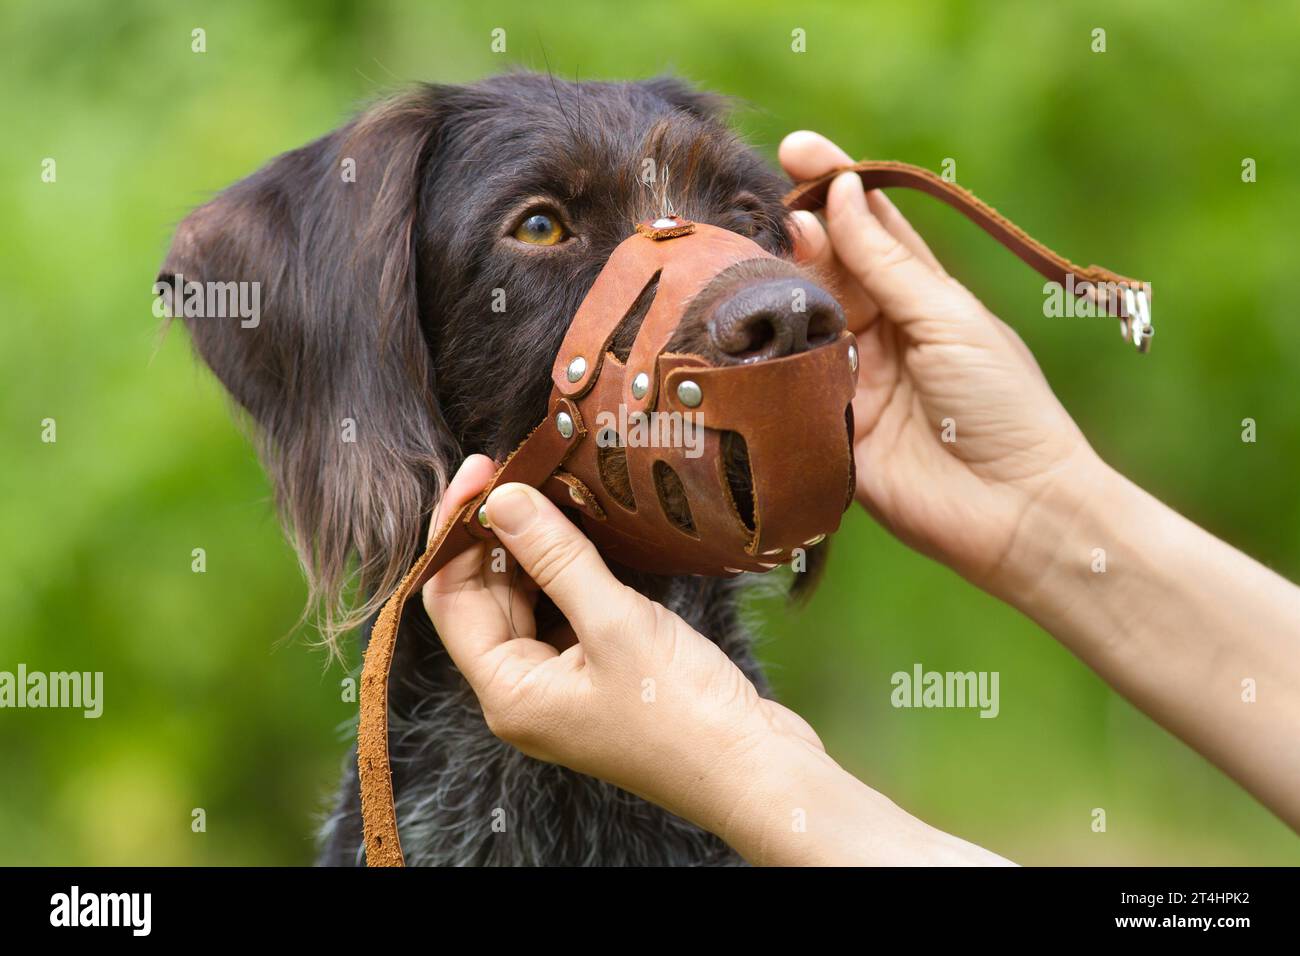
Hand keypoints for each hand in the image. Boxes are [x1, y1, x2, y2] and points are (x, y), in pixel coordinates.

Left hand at [421, 457, 1010, 864]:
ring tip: (552, 488)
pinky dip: (567, 571)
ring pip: (525, 601)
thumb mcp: (615, 622)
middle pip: (484, 597)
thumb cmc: (684, 712)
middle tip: (519, 467)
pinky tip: (585, 533)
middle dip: (495, 533)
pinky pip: (564, 612)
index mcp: (508, 691)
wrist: (754, 769)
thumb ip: (554, 557)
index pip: (450, 597)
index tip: (482, 471)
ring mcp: (561, 686)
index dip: (457, 530)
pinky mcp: (598, 675)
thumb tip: (499, 500)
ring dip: (533, 549)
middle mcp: (523, 691)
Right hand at [780, 131, 1100, 591]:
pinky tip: (740, 328)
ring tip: (752, 257)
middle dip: (795, 233)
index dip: (832, 185)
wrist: (1014, 508)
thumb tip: (840, 194)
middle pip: (824, 268)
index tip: (796, 150)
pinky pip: (784, 386)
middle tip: (771, 210)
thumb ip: (888, 262)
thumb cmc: (1003, 404)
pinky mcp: (825, 429)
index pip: (867, 226)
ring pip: (796, 321)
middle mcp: (877, 332)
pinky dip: (763, 358)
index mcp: (918, 296)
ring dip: (774, 288)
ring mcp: (847, 380)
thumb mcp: (948, 319)